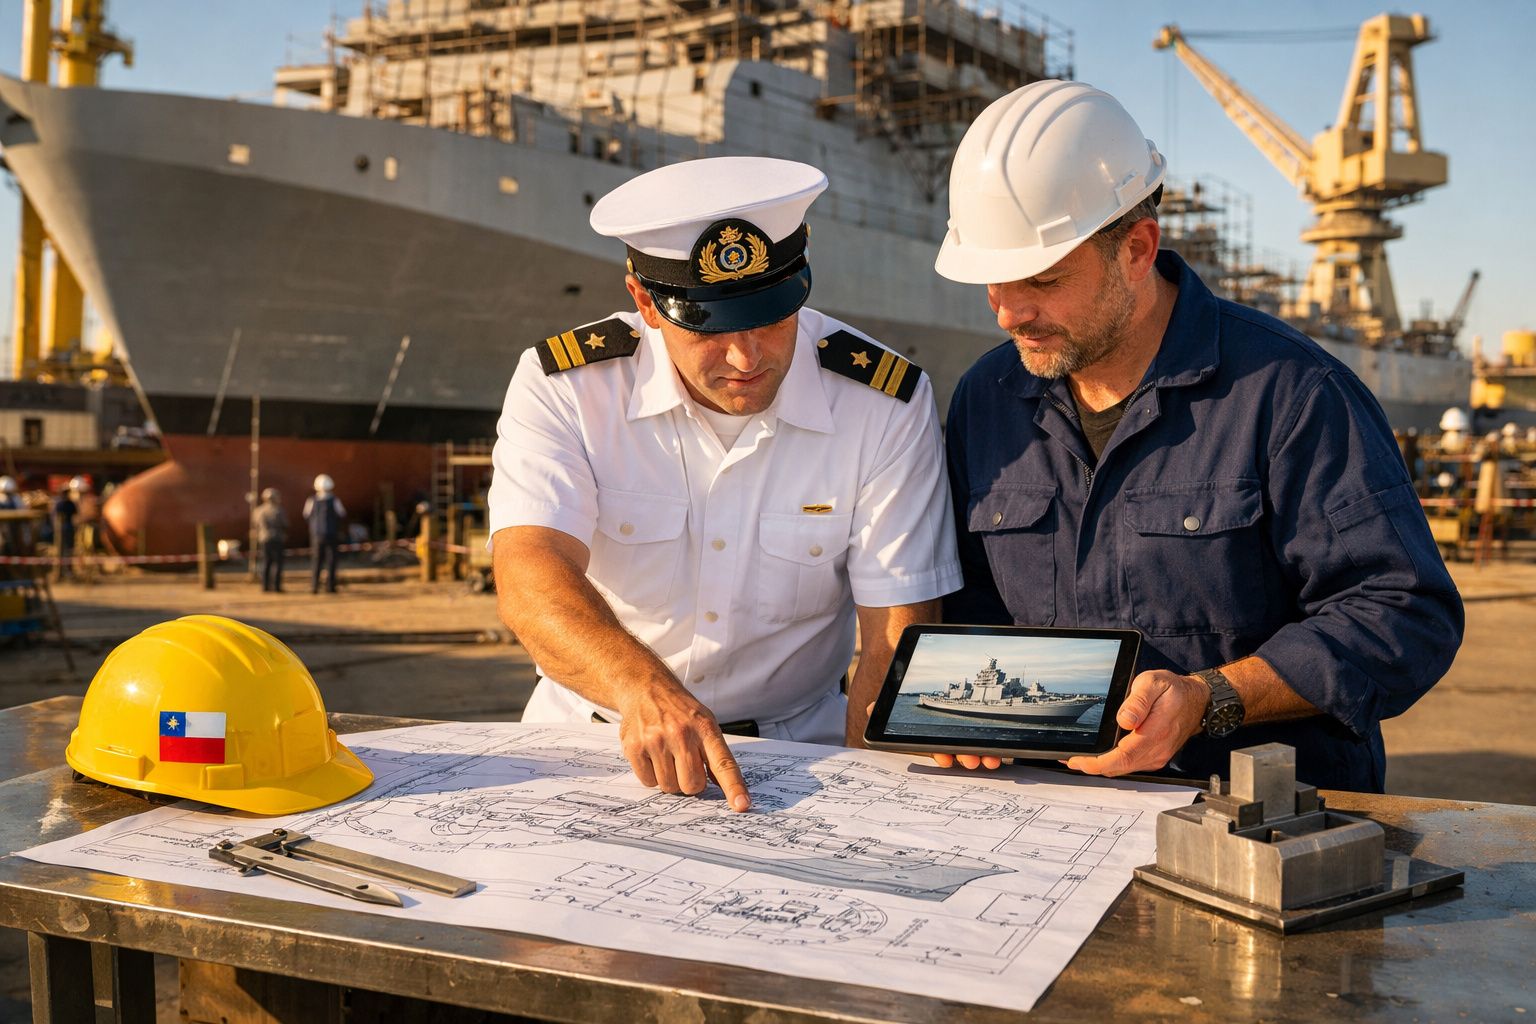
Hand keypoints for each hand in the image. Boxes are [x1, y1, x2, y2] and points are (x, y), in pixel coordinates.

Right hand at [617, 684, 750, 811]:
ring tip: (666, 754)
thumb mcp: (705, 723)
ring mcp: (656, 740)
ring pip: (669, 787)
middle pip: (692, 785)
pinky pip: (648, 782)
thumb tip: (726, 788)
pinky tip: (651, 754)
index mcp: (705, 729)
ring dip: (669, 778)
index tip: (742, 805)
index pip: (724, 763)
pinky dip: (651, 775)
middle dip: (690, 781)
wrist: (646, 688)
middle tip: (684, 762)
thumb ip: (716, 754)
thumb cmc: (680, 711)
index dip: (733, 787)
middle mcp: (681, 734)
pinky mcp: (634, 747)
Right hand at [865, 701, 1003, 769]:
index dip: (942, 755)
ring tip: (993, 758)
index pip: (936, 748)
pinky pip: (994, 738)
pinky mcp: (987, 725)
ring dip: (987, 755)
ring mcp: (970, 734)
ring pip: (980, 748)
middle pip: (961, 752)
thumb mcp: (898, 697)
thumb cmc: (913, 690)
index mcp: (933, 735)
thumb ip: (886, 706)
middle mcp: (951, 738)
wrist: (928, 675)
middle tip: (974, 761)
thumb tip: (872, 710)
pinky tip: (1007, 750)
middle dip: (968, 758)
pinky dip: (1001, 746)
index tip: (946, 760)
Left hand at [1064, 670, 1206, 776]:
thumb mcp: (1153, 683)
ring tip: (1080, 759)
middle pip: (1120, 767)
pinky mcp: (1156, 756)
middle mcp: (1157, 749)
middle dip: (1093, 767)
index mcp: (1155, 733)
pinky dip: (1114, 764)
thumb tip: (1124, 720)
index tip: (1079, 761)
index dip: (1098, 763)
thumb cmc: (1174, 690)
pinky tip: (1102, 757)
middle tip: (1070, 760)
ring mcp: (1158, 755)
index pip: (1123, 756)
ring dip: (1103, 766)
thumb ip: (1138, 701)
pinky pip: (1132, 765)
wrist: (1196, 700)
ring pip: (1125, 768)